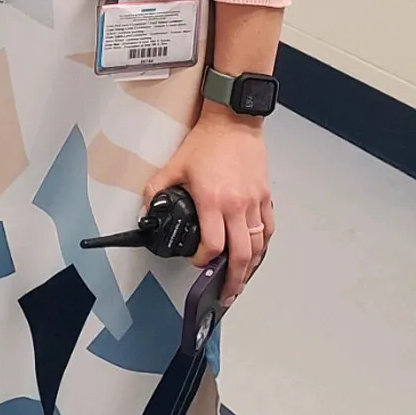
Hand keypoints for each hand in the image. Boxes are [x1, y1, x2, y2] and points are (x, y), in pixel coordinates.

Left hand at [143, 102, 273, 305]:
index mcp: (213, 200)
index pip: (213, 245)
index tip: (198, 262)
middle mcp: (236, 205)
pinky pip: (268, 229)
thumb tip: (147, 210)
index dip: (204, 260)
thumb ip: (157, 190)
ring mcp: (254, 202)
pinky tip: (257, 255)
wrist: (233, 121)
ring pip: (258, 246)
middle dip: (233, 279)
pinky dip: (263, 246)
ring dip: (250, 268)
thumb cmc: (206, 142)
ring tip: (241, 281)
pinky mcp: (265, 196)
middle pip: (241, 255)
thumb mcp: (174, 165)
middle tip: (226, 293)